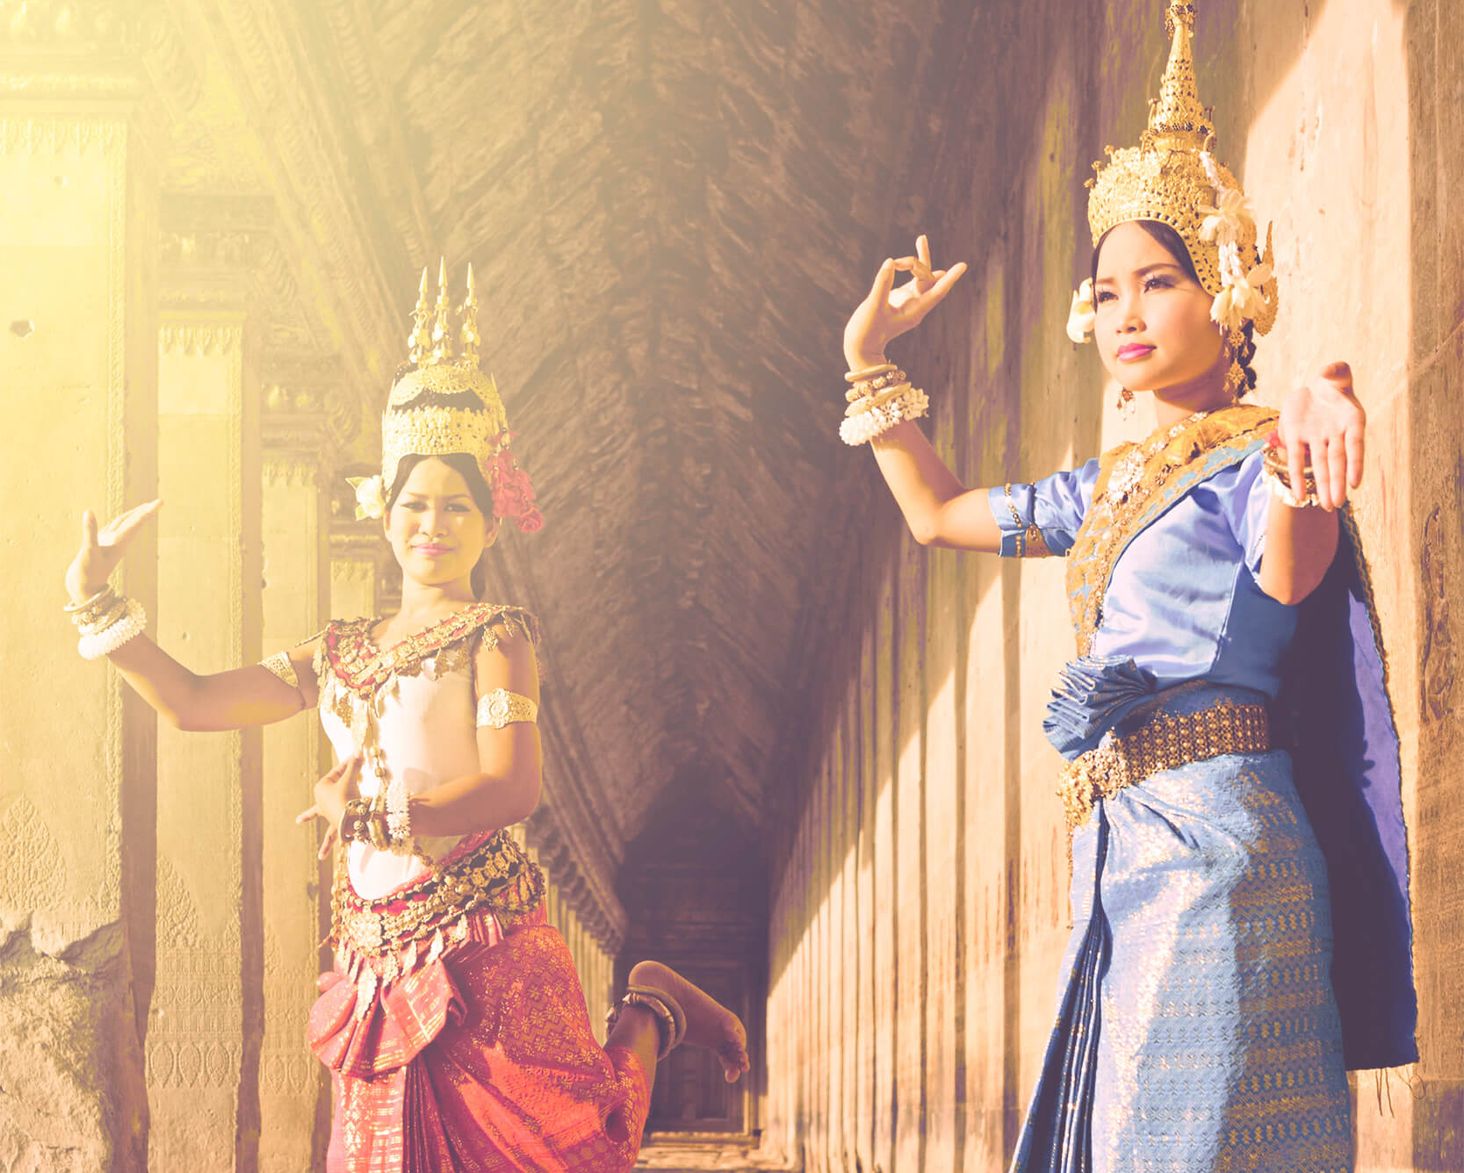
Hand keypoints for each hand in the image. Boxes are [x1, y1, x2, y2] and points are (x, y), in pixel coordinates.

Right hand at [65, 499, 161, 602]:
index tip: (161, 502)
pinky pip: (112, 530)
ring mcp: (109, 544)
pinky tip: (121, 520)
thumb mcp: (89, 552)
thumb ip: (90, 531)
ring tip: (145, 507)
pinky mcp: (100, 546)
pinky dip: (117, 522)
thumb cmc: (87, 573)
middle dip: (146, 511)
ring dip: (134, 515)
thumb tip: (88, 511)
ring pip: (124, 526)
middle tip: (159, 502)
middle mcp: (117, 542)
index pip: (136, 522)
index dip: (148, 511)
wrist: (83, 590)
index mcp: (119, 542)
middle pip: (134, 522)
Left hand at [295, 755, 360, 860]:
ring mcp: (330, 816)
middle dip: (315, 810)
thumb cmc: (347, 796)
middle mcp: (322, 804)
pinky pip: (336, 838)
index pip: (337, 773)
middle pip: (325, 801)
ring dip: (325, 844)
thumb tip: (358, 751)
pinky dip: (331, 847)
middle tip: (298, 820)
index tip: (357, 759)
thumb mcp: (350, 778)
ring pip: (328, 830)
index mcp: (321, 789)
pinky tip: (325, 856)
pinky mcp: (339, 826)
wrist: (350, 818)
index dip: (348, 765)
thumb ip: (354, 765)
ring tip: (320, 856)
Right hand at [843, 234, 967, 369]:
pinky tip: (911, 255)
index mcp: (914, 312)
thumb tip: (890, 262)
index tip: (962, 266)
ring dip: (919, 260)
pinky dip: (909, 266)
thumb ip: (882, 283)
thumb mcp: (874, 306)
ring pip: (921, 276)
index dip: (950, 279)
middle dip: (920, 262)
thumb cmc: (866, 331)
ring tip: (922, 238)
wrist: (860, 346)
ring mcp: (909, 301)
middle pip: (928, 278)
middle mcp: (916, 305)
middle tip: (914, 248)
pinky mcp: (900, 297)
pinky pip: (911, 278)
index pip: (937, 292)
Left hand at [1276, 362, 1365, 510]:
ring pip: (1320, 465)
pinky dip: (1297, 475)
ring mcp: (1316, 439)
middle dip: (1336, 483)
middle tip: (1336, 505)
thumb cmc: (1331, 382)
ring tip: (1326, 507)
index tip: (1354, 483)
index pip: (1355, 445)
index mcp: (1351, 420)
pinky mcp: (1295, 437)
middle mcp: (1336, 434)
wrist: (1313, 388)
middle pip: (1337, 461)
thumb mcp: (1334, 373)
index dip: (1355, 463)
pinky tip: (1298, 494)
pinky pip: (1296, 459)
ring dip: (1322, 485)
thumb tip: (1330, 372)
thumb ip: (1335, 372)